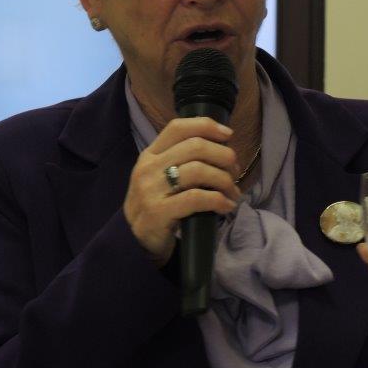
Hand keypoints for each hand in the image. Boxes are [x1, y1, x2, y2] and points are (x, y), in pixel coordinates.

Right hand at [123, 117, 241, 266]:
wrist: (132, 242)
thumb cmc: (156, 205)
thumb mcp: (160, 177)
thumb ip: (181, 160)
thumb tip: (221, 146)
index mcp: (150, 154)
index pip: (178, 127)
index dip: (206, 125)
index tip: (228, 135)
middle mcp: (148, 168)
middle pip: (195, 146)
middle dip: (223, 156)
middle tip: (234, 171)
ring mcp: (151, 190)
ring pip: (199, 170)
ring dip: (224, 180)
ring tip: (233, 192)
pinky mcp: (158, 212)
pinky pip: (196, 198)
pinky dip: (218, 201)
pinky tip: (226, 206)